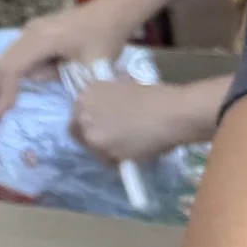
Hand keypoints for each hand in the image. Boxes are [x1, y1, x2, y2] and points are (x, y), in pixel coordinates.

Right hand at [0, 0, 129, 118]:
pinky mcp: (35, 33)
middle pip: (2, 62)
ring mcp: (31, 30)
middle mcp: (30, 32)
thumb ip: (72, 86)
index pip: (13, 68)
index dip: (3, 93)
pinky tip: (10, 91)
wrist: (113, 10)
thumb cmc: (105, 36)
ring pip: (7, 59)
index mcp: (42, 39)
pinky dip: (11, 74)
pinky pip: (17, 55)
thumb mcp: (94, 66)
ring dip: (0, 83)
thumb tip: (57, 110)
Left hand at [68, 71, 224, 163]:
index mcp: (88, 93)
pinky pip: (106, 160)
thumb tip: (112, 103)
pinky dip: (115, 161)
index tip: (100, 124)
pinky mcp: (104, 153)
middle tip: (107, 141)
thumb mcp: (125, 86)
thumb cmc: (154, 96)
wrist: (169, 114)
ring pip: (91, 148)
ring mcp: (92, 134)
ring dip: (103, 150)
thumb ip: (110, 96)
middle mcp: (83, 113)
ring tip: (124, 149)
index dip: (88, 119)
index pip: (77, 111)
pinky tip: (130, 156)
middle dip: (89, 137)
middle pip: (77, 131)